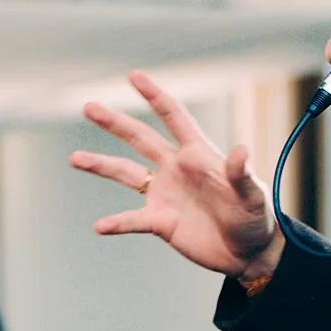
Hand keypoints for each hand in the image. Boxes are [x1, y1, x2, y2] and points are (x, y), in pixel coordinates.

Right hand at [70, 71, 283, 279]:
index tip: (133, 76)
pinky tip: (99, 226)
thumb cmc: (256, 218)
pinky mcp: (160, 222)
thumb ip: (241, 174)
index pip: (172, 117)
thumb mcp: (253, 196)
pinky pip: (132, 220)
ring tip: (74, 158)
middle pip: (140, 139)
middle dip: (114, 122)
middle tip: (88, 106)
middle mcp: (176, 168)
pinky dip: (116, 223)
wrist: (248, 253)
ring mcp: (165, 194)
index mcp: (198, 154)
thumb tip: (241, 150)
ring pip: (126, 173)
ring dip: (100, 165)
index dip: (153, 95)